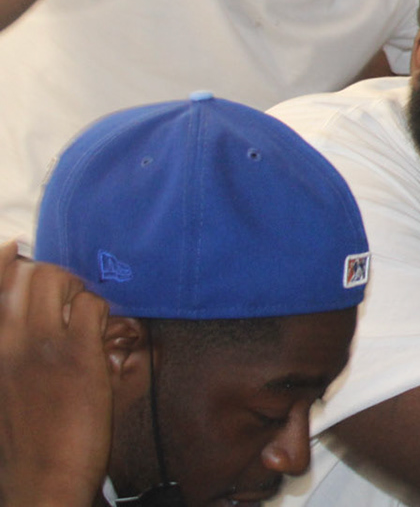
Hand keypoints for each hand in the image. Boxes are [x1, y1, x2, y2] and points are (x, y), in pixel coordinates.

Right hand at [0, 243, 112, 506]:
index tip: (11, 245)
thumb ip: (9, 350)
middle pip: (32, 274)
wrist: (39, 482)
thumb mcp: (5, 387)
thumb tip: (16, 310)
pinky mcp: (76, 357)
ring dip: (80, 292)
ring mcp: (40, 346)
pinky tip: (102, 340)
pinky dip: (102, 315)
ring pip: (60, 280)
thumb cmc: (25, 440)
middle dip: (58, 278)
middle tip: (70, 303)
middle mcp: (7, 341)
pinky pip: (92, 306)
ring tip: (86, 320)